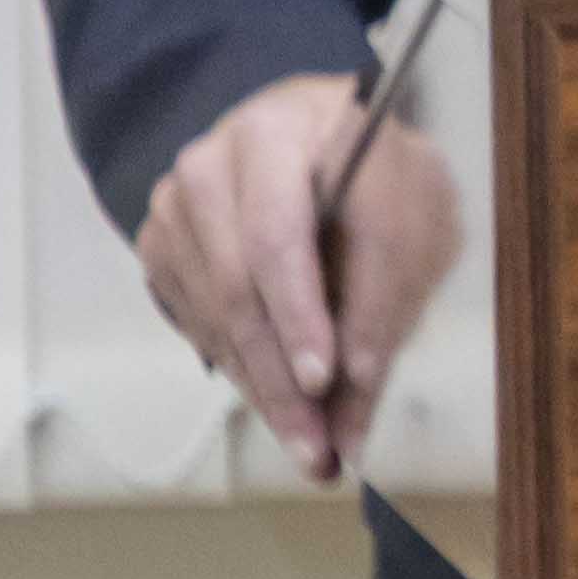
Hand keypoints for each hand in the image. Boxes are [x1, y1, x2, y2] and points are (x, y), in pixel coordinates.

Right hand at [131, 68, 452, 481]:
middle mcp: (214, 158)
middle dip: (282, 378)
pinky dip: (241, 371)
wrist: (323, 140)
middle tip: (318, 449)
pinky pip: (197, 322)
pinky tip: (280, 405)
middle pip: (240, 283)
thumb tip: (353, 405)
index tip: (324, 382)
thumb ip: (386, 300)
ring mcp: (178, 200)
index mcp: (285, 128)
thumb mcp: (416, 220)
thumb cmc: (380, 177)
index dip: (303, 313)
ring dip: (263, 390)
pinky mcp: (161, 240)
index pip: (280, 233)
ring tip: (312, 450)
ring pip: (216, 313)